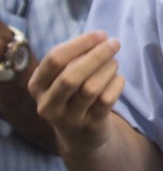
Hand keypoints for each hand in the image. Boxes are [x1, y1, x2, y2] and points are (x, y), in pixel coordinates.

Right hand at [28, 31, 124, 157]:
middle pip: (71, 76)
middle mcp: (47, 105)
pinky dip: (116, 84)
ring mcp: (68, 119)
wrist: (80, 136)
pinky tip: (118, 79)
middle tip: (114, 43)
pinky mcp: (89, 127)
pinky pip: (106, 100)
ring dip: (108, 69)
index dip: (80, 43)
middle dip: (97, 55)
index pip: (54, 59)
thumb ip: (76, 57)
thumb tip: (100, 38)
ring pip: (90, 89)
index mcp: (37, 86)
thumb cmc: (73, 94)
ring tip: (115, 62)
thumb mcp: (64, 76)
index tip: (101, 34)